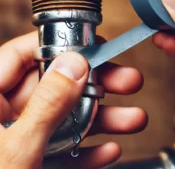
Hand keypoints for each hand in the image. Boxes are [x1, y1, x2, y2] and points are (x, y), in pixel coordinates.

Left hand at [0, 32, 146, 168]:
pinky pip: (62, 150)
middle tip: (127, 81)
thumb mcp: (14, 150)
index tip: (94, 47)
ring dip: (102, 120)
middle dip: (97, 85)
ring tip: (133, 119)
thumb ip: (46, 104)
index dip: (60, 46)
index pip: (24, 54)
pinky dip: (86, 151)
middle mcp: (2, 115)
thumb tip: (74, 64)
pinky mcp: (31, 163)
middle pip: (56, 86)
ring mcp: (18, 140)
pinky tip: (109, 150)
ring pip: (65, 119)